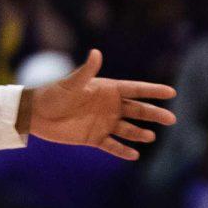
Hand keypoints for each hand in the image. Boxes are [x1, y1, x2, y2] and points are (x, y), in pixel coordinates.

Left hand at [18, 50, 175, 159]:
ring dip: (139, 133)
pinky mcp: (94, 138)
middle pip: (137, 110)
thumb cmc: (53, 94)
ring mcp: (103, 123)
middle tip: (171, 119)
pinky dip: (123, 150)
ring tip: (150, 137)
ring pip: (128, 129)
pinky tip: (134, 154)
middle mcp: (109, 106)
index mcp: (107, 89)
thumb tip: (96, 53)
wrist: (36, 114)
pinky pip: (113, 145)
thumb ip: (86, 71)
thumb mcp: (71, 83)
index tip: (171, 92)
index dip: (152, 91)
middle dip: (154, 114)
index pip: (135, 89)